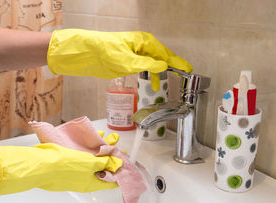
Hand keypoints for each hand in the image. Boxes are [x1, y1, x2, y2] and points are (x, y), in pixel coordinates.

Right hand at [0, 143, 121, 195]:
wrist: (40, 164)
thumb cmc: (65, 167)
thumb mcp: (89, 164)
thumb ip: (105, 163)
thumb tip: (118, 164)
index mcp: (92, 183)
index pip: (111, 181)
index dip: (121, 172)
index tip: (127, 162)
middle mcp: (85, 178)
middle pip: (103, 169)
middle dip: (112, 156)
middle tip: (119, 146)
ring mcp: (76, 171)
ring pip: (93, 160)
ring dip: (102, 149)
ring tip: (109, 137)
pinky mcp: (68, 163)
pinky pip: (83, 155)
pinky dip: (90, 146)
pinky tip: (94, 136)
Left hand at [47, 29, 192, 90]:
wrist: (86, 53)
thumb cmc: (104, 52)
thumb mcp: (128, 62)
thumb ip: (148, 65)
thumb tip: (164, 67)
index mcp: (144, 42)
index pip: (165, 54)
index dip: (177, 63)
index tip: (188, 69)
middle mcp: (142, 46)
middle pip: (162, 57)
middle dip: (171, 68)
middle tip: (183, 77)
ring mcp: (136, 53)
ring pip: (153, 63)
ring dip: (158, 74)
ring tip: (161, 87)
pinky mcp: (129, 60)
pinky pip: (145, 67)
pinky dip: (150, 74)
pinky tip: (151, 82)